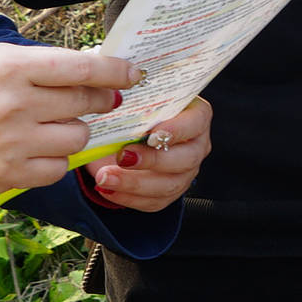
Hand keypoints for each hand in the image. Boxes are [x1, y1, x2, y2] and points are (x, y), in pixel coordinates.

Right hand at [0, 45, 136, 194]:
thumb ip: (36, 64)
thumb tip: (88, 71)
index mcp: (10, 67)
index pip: (79, 67)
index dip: (113, 70)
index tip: (133, 72)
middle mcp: (15, 105)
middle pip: (85, 103)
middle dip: (100, 99)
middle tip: (98, 98)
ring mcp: (12, 144)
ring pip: (77, 138)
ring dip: (75, 130)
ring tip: (54, 124)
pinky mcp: (7, 176)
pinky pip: (57, 169)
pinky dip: (56, 159)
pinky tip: (39, 148)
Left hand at [85, 98, 211, 211]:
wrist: (125, 130)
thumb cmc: (136, 108)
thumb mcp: (136, 99)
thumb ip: (135, 102)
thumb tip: (115, 103)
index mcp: (195, 114)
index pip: (195, 122)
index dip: (176, 130)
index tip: (150, 135)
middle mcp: (196, 144)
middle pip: (185, 159)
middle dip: (151, 160)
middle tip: (123, 156)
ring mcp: (186, 171)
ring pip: (169, 185)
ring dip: (134, 183)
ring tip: (105, 177)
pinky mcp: (170, 191)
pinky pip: (154, 201)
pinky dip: (129, 197)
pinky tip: (109, 189)